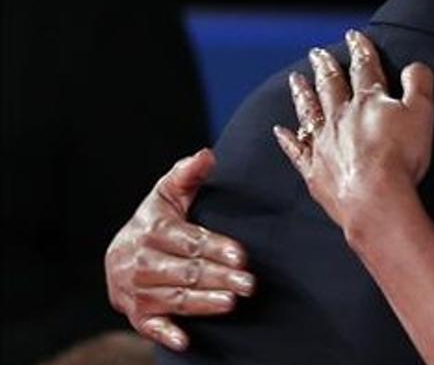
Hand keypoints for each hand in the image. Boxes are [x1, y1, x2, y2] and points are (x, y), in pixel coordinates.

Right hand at [105, 150, 254, 350]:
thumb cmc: (156, 219)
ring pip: (174, 297)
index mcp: (150, 229)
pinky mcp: (135, 313)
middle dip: (218, 277)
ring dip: (202, 302)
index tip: (241, 255)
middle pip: (184, 271)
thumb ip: (187, 175)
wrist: (121, 252)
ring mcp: (134, 289)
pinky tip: (186, 340)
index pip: (188, 240)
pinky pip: (149, 325)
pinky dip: (166, 333)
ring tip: (231, 301)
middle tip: (248, 283)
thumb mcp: (168, 194)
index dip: (215, 247)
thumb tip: (207, 155)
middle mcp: (139, 260)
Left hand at [274, 30, 433, 244]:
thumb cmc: (401, 158)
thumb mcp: (422, 113)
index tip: (353, 36)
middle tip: (317, 54)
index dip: (360, 50)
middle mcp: (341, 117)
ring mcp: (324, 143)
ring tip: (296, 79)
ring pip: (309, 110)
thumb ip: (419, 85)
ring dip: (302, 93)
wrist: (375, 197)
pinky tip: (281, 131)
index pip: (364, 68)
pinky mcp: (315, 169)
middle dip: (326, 67)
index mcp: (369, 102)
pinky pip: (297, 150)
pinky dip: (288, 139)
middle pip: (331, 85)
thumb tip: (415, 67)